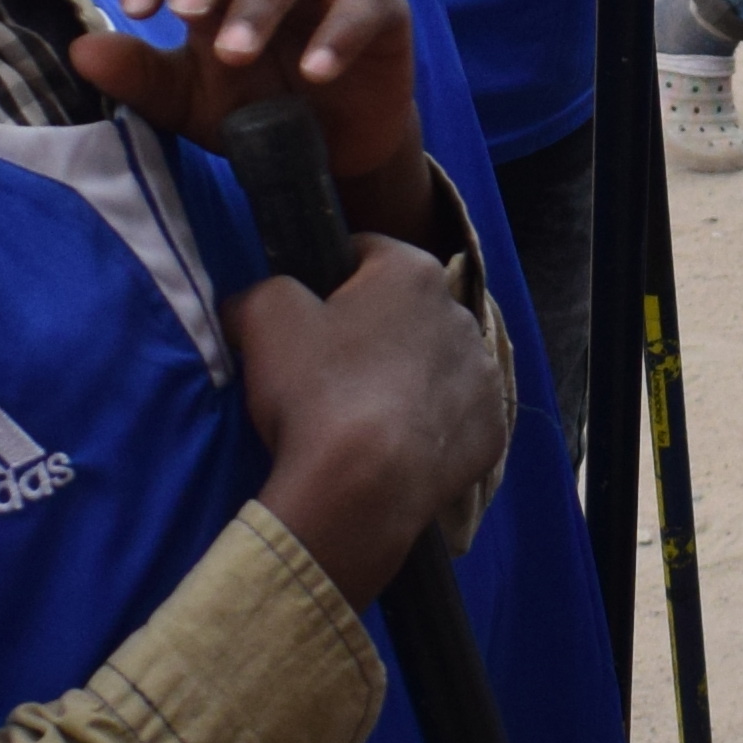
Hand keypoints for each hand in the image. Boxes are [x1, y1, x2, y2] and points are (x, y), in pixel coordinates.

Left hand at [76, 0, 430, 230]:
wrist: (330, 148)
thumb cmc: (253, 102)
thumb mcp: (187, 97)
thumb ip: (138, 74)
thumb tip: (79, 51)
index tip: (134, 10)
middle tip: (182, 12)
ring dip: (260, 0)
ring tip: (234, 53)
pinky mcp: (384, 4)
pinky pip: (366, 0)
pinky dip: (339, 33)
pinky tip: (314, 73)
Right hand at [225, 233, 509, 607]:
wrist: (360, 489)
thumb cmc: (315, 391)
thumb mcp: (264, 317)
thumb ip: (262, 289)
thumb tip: (251, 301)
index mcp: (413, 271)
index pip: (364, 254)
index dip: (328, 282)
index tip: (306, 318)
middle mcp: (462, 315)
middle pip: (404, 311)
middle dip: (371, 331)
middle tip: (329, 373)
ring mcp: (485, 377)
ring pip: (434, 364)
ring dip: (405, 377)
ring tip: (362, 416)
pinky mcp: (491, 431)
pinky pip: (454, 418)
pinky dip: (428, 426)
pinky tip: (394, 447)